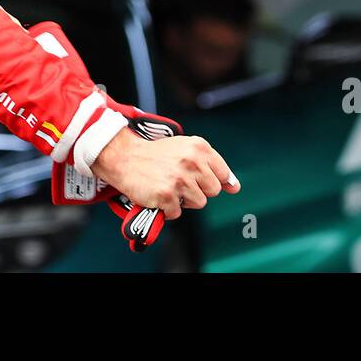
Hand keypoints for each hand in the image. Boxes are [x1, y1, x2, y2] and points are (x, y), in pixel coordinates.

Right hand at [91, 127, 239, 219]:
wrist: (124, 157)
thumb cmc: (157, 155)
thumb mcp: (186, 149)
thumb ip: (212, 165)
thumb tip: (235, 187)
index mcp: (199, 147)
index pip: (223, 174)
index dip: (213, 180)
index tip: (200, 180)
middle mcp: (192, 162)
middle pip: (212, 191)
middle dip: (198, 190)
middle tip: (178, 180)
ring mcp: (180, 180)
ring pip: (198, 203)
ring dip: (183, 200)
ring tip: (168, 186)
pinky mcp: (166, 195)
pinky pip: (177, 213)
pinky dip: (167, 209)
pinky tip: (158, 194)